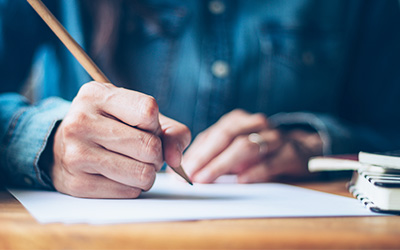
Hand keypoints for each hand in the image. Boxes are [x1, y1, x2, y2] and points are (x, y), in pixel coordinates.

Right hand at [50, 82, 189, 197]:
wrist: (62, 147)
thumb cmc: (110, 128)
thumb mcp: (138, 116)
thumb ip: (171, 132)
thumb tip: (175, 159)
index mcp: (96, 95)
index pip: (148, 110)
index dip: (155, 125)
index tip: (145, 128)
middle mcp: (80, 121)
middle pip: (149, 146)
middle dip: (156, 154)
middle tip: (144, 152)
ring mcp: (75, 154)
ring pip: (142, 174)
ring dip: (147, 173)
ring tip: (134, 164)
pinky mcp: (76, 183)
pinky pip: (129, 192)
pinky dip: (132, 187)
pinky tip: (118, 176)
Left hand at [183, 109, 322, 182]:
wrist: (299, 149)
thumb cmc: (258, 150)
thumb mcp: (233, 149)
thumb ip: (211, 156)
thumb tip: (183, 172)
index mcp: (237, 121)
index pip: (212, 134)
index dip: (195, 152)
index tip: (180, 170)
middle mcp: (254, 124)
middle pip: (226, 136)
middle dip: (206, 157)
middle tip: (191, 175)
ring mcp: (274, 137)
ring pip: (246, 145)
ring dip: (223, 164)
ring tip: (207, 178)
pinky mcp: (290, 153)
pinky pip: (270, 161)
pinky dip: (254, 171)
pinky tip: (241, 181)